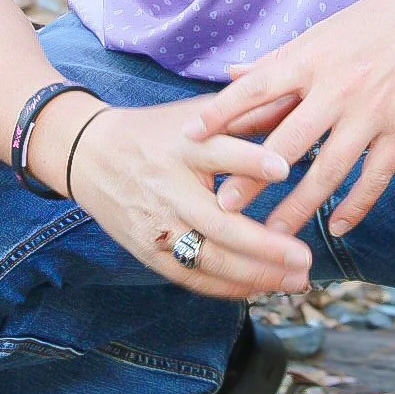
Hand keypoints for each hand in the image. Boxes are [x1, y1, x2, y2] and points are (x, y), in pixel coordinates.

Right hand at [71, 97, 311, 299]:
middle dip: (264, 246)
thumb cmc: (156, 131)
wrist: (90, 153)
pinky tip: (260, 289)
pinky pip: (191, 277)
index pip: (219, 151)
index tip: (284, 168)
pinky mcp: (149, 250)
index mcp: (185, 145)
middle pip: (218, 222)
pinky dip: (227, 287)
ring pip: (208, 259)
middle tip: (303, 258)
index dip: (251, 161)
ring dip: (255, 275)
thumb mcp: (195, 114)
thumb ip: (244, 114)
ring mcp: (158, 224)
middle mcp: (170, 187)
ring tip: (296, 281)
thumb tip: (295, 105)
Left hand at [185, 0, 394, 239]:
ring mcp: (372, 113)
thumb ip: (278, 58)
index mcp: (312, 58)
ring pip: (328, 170)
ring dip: (298, 207)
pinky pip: (375, 177)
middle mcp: (337, 88)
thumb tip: (231, 72)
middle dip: (253, 177)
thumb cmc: (380, 18)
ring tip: (272, 236)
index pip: (256, 89)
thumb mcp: (323, 30)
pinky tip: (338, 228)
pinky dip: (356, 205)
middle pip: (287, 141)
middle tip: (222, 207)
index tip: (190, 139)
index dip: (221, 113)